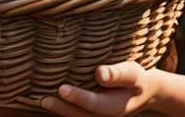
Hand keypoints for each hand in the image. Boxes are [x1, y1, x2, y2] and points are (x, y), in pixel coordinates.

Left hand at [40, 62, 159, 115]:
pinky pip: (77, 116)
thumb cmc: (135, 78)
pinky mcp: (92, 116)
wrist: (143, 92)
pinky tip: (52, 102)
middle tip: (42, 100)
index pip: (94, 104)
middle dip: (61, 109)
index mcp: (115, 106)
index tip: (61, 89)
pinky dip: (65, 111)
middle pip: (81, 116)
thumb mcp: (132, 73)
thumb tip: (100, 73)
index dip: (78, 98)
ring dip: (60, 112)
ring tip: (41, 101)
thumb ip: (117, 74)